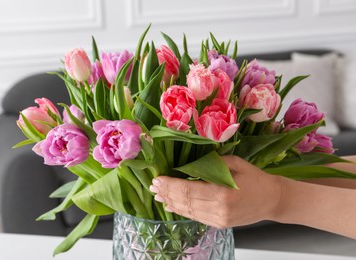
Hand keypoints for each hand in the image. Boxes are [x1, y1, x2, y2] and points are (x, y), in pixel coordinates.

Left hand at [150, 155, 282, 228]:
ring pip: (188, 211)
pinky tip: (171, 205)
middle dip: (166, 193)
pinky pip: (196, 217)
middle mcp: (219, 210)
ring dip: (170, 202)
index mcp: (223, 193)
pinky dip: (181, 211)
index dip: (170, 185)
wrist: (272, 200)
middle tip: (153, 186)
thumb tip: (187, 164)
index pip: (188, 190)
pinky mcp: (219, 224)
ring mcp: (219, 220)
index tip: (157, 179)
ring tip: (158, 195)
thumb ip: (211, 163)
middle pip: (185, 202)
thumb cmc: (256, 178)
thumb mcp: (235, 163)